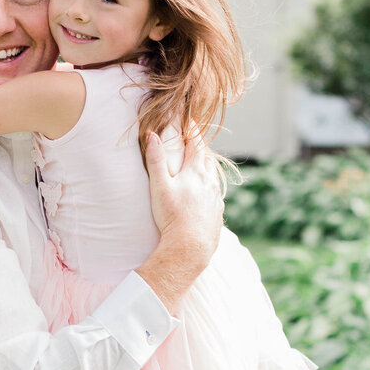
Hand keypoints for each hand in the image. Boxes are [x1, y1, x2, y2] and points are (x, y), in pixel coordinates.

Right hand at [146, 130, 222, 251]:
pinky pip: (215, 196)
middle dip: (200, 150)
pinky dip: (209, 190)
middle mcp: (209, 182)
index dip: (191, 131)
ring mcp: (216, 199)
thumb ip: (155, 160)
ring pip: (213, 177)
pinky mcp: (218, 214)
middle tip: (192, 144)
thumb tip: (152, 135)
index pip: (195, 144)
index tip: (188, 121)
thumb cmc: (172, 216)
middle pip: (207, 159)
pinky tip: (203, 196)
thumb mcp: (159, 186)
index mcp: (195, 172)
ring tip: (198, 168)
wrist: (189, 248)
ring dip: (206, 169)